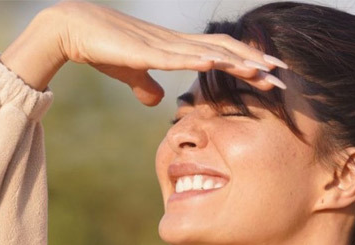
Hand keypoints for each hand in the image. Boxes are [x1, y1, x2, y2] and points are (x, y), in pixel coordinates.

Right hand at [0, 1, 286, 104]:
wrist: (72, 30)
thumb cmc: (103, 50)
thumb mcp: (132, 73)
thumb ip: (147, 86)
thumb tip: (158, 102)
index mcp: (176, 49)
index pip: (220, 54)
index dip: (246, 63)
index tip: (270, 76)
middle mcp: (176, 43)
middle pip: (224, 51)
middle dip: (255, 64)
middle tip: (282, 76)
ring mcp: (162, 45)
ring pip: (208, 52)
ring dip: (237, 63)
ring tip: (264, 72)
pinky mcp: (144, 50)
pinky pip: (176, 56)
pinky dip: (198, 59)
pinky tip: (219, 63)